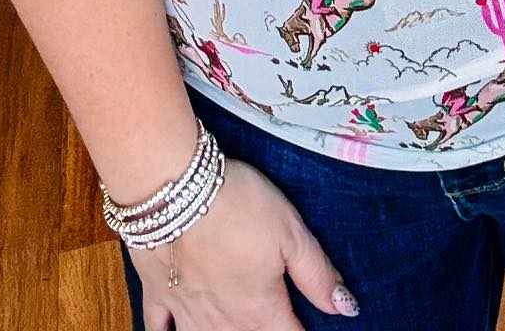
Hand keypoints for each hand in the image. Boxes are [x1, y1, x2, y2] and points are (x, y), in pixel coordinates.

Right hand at [131, 155, 358, 328]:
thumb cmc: (237, 204)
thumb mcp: (291, 232)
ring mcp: (187, 310)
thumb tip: (346, 307)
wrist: (173, 188)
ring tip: (235, 327)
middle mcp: (224, 321)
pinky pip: (159, 328)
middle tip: (270, 322)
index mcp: (260, 310)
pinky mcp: (157, 291)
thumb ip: (317, 275)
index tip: (310, 327)